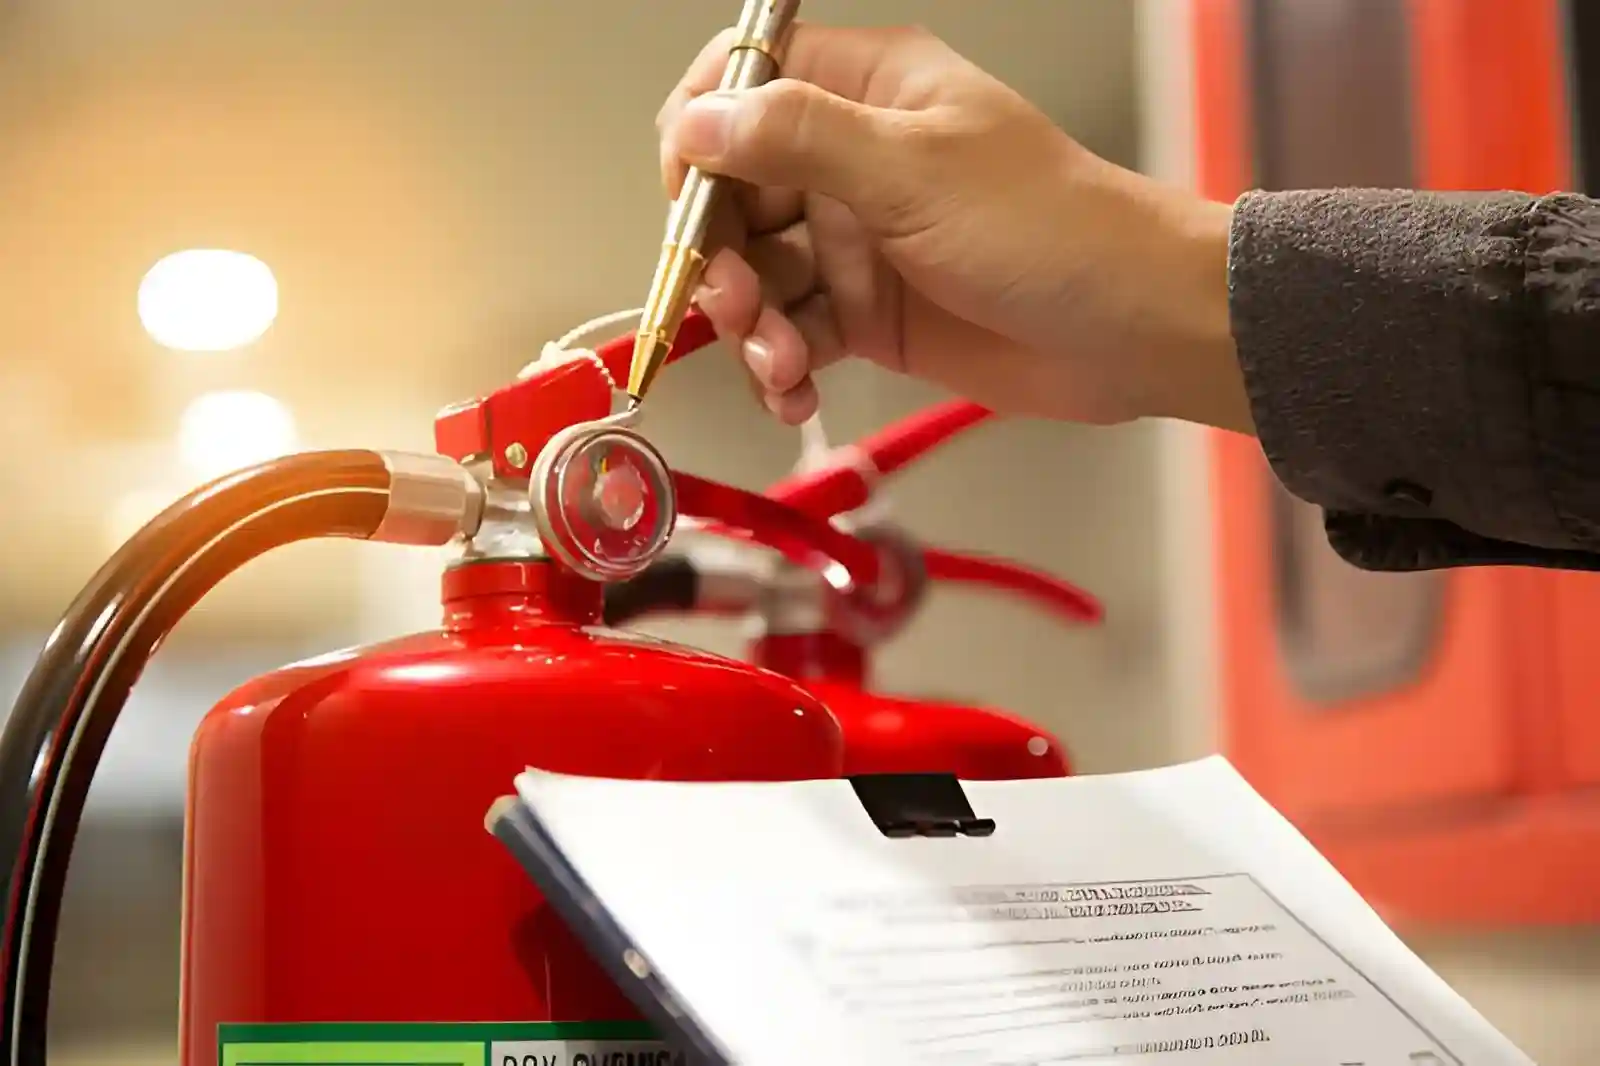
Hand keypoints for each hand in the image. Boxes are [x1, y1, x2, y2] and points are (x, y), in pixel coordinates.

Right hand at [657, 23, 1248, 431]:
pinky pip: (793, 334)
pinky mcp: (867, 315)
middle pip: (735, 190)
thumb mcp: (912, 171)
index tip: (688, 195)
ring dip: (750, 324)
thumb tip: (695, 123)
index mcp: (866, 90)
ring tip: (779, 362)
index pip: (746, 82)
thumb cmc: (1042, 228)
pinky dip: (781, 366)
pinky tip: (792, 393)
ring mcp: (856, 241)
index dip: (702, 133)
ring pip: (757, 272)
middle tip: (734, 303)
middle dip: (719, 253)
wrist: (1129, 330)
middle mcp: (850, 159)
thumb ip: (797, 140)